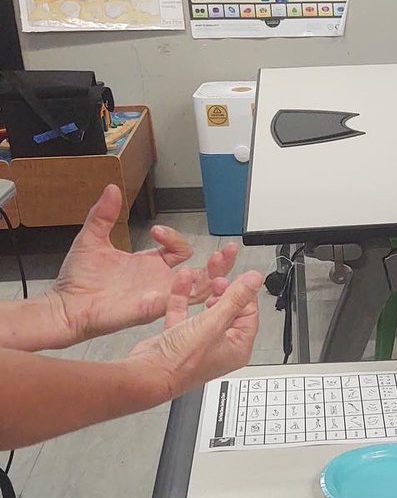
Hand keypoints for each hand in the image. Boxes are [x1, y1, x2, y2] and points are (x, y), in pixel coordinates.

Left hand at [48, 184, 238, 343]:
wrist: (67, 304)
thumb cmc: (78, 280)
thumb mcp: (92, 238)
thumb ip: (104, 214)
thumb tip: (112, 189)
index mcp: (150, 265)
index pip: (181, 251)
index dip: (175, 239)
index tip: (157, 232)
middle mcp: (160, 281)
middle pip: (202, 273)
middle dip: (219, 261)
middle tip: (228, 248)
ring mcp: (159, 296)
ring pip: (200, 289)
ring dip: (214, 275)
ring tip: (221, 260)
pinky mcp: (152, 309)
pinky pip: (178, 302)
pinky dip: (187, 291)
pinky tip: (188, 276)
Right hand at [129, 268, 262, 399]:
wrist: (147, 374)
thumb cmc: (181, 362)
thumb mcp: (213, 324)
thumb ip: (235, 299)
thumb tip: (254, 281)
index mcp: (238, 348)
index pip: (250, 315)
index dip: (244, 295)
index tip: (239, 279)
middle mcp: (220, 347)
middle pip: (230, 312)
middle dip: (225, 293)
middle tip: (219, 281)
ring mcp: (199, 342)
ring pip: (206, 312)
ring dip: (205, 294)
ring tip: (206, 281)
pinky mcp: (179, 338)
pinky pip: (184, 313)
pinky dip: (183, 297)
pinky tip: (183, 281)